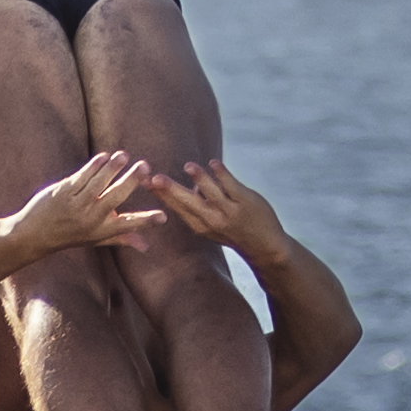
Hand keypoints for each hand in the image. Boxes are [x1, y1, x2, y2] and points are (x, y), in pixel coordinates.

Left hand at [13, 150, 164, 259]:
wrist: (32, 235)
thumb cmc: (69, 235)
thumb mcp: (95, 239)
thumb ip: (121, 237)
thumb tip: (146, 246)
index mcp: (100, 230)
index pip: (127, 227)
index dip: (145, 222)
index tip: (163, 217)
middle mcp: (89, 218)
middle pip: (115, 198)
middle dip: (131, 181)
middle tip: (145, 167)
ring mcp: (75, 204)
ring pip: (98, 182)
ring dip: (113, 167)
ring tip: (124, 156)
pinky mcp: (61, 192)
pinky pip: (81, 176)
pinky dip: (94, 165)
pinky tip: (104, 156)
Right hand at [146, 159, 284, 255]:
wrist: (266, 246)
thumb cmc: (234, 232)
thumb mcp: (211, 226)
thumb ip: (200, 207)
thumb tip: (191, 185)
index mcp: (199, 225)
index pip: (176, 207)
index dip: (160, 194)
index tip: (144, 181)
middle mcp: (212, 220)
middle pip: (187, 202)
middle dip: (170, 190)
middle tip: (154, 178)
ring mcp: (229, 211)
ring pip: (211, 193)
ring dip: (199, 178)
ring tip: (188, 166)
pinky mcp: (245, 202)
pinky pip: (231, 185)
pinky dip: (222, 174)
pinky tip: (213, 163)